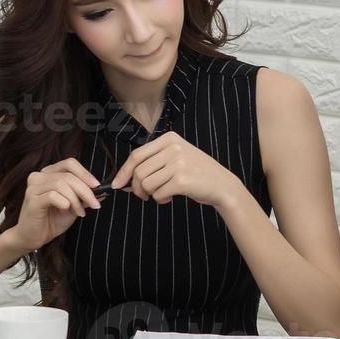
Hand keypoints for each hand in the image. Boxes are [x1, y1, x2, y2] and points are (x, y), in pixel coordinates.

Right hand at [8, 158, 102, 251]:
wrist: (33, 237)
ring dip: (76, 200)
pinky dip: (65, 204)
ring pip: (61, 184)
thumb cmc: (51, 220)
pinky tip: (67, 212)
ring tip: (80, 212)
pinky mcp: (32, 200)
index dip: (85, 173)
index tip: (97, 186)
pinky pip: (53, 196)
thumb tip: (102, 192)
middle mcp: (39, 177)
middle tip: (95, 204)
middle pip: (68, 175)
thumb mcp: (72, 207)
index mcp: (48, 174)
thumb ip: (84, 197)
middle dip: (85, 190)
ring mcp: (33, 188)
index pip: (69, 163)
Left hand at [109, 131, 240, 207]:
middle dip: (136, 188)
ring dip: (150, 194)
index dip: (123, 171)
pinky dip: (161, 200)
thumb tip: (122, 180)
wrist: (222, 185)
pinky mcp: (182, 180)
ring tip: (162, 194)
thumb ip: (152, 163)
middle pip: (139, 172)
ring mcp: (178, 163)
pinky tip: (170, 198)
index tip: (117, 184)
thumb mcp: (176, 158)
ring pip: (146, 184)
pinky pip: (158, 194)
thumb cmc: (196, 173)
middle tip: (143, 195)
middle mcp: (173, 148)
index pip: (137, 155)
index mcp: (169, 138)